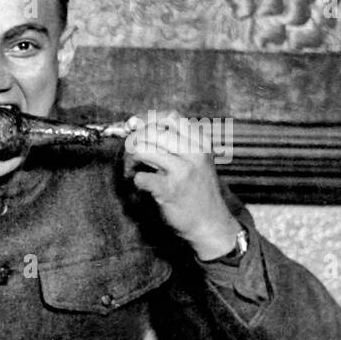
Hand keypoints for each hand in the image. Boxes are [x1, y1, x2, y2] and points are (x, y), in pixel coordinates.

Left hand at [123, 110, 240, 258]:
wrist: (210, 222)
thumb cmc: (196, 189)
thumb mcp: (195, 159)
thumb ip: (173, 142)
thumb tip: (137, 125)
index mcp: (200, 142)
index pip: (171, 117)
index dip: (147, 119)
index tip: (134, 126)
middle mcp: (194, 153)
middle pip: (152, 132)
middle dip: (134, 140)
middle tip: (130, 153)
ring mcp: (183, 171)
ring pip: (144, 150)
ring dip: (131, 160)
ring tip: (133, 169)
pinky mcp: (170, 190)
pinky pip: (141, 177)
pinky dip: (136, 180)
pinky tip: (142, 185)